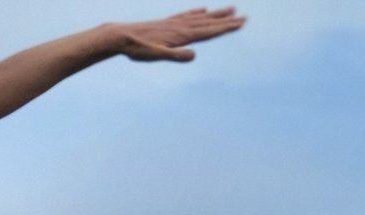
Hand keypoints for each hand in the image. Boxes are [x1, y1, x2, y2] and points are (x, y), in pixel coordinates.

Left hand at [117, 7, 246, 62]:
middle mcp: (180, 26)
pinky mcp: (166, 23)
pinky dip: (196, 12)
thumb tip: (193, 55)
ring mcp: (174, 23)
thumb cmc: (138, 49)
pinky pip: (186, 15)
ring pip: (200, 17)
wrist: (120, 36)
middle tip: (244, 17)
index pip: (208, 32)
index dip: (225, 28)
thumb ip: (175, 55)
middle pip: (208, 23)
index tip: (240, 23)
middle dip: (226, 21)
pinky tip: (202, 9)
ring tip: (230, 8)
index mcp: (181, 35)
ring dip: (216, 14)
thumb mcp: (156, 56)